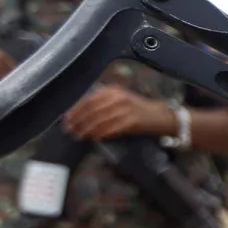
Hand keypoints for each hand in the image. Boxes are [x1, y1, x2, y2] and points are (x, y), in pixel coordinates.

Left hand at [62, 85, 176, 140]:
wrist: (160, 115)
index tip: (66, 120)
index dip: (75, 110)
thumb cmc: (137, 108)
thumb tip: (79, 113)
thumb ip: (101, 102)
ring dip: (87, 129)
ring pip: (99, 120)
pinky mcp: (131, 121)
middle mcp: (117, 97)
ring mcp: (125, 109)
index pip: (88, 99)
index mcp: (112, 90)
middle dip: (78, 121)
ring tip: (79, 136)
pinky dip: (101, 133)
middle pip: (91, 110)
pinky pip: (111, 128)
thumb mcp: (119, 99)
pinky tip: (94, 137)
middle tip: (70, 130)